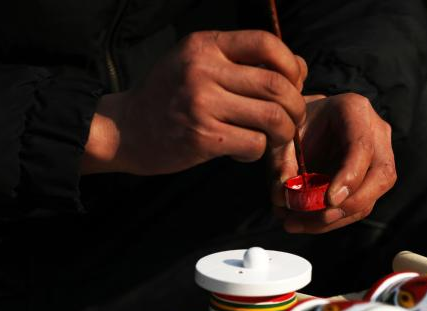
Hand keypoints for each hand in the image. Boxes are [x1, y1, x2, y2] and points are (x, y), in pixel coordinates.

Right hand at [83, 30, 307, 174]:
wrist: (126, 129)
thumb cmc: (170, 96)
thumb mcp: (198, 63)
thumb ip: (242, 61)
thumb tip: (299, 67)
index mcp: (205, 45)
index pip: (266, 43)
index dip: (291, 65)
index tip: (293, 83)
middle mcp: (203, 69)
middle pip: (276, 85)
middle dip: (295, 106)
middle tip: (290, 118)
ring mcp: (202, 104)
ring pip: (272, 117)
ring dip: (284, 131)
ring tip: (273, 136)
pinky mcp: (202, 137)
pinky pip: (255, 144)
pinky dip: (258, 152)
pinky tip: (242, 150)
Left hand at [271, 93, 396, 232]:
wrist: (307, 122)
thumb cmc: (298, 122)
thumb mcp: (284, 134)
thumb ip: (280, 161)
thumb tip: (283, 196)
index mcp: (354, 110)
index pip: (362, 146)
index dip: (350, 176)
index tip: (329, 200)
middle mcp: (375, 133)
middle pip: (381, 175)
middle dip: (352, 203)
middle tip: (321, 217)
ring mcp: (378, 158)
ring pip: (372, 197)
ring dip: (338, 218)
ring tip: (300, 223)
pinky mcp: (371, 181)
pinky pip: (361, 206)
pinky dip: (334, 220)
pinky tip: (308, 223)